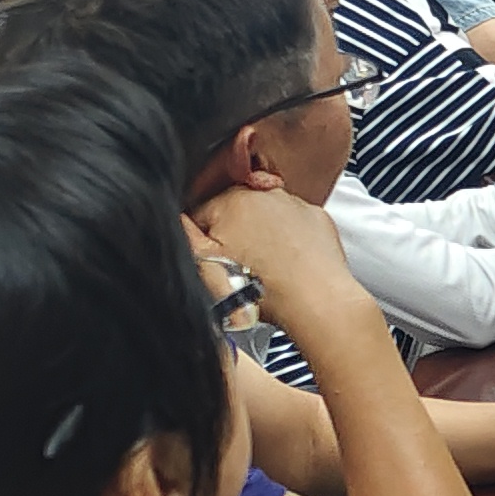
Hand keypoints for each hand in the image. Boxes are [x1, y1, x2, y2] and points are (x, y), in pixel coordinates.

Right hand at [192, 182, 360, 307]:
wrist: (316, 301)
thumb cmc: (264, 287)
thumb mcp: (206, 264)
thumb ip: (186, 236)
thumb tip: (177, 219)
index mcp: (232, 200)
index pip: (200, 214)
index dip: (200, 240)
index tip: (211, 259)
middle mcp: (265, 195)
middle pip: (234, 214)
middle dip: (232, 237)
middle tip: (238, 266)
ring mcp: (295, 205)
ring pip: (265, 219)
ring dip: (261, 237)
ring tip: (265, 268)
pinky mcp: (317, 219)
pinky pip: (294, 226)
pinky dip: (290, 241)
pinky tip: (287, 263)